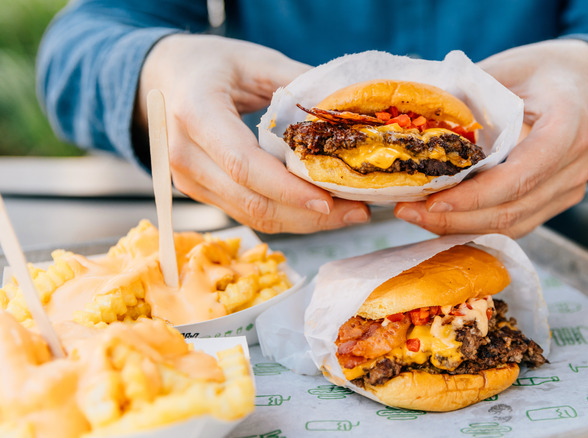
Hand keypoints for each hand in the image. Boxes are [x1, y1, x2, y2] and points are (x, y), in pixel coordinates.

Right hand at [136, 34, 370, 232]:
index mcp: (195, 113)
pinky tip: (320, 209)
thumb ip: (298, 84)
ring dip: (303, 222)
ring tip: (348, 213)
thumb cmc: (211, 64)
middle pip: (251, 201)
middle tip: (357, 212)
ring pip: (251, 215)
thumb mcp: (255, 61)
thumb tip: (346, 113)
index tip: (329, 200)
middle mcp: (183, 154)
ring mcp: (186, 179)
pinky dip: (287, 215)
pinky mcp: (198, 192)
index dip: (287, 189)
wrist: (164, 76)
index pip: (244, 165)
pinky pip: (247, 213)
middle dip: (308, 215)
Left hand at [394, 39, 587, 236]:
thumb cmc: (542, 70)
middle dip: (456, 218)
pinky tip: (443, 219)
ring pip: (513, 225)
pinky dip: (477, 225)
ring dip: (462, 227)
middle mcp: (575, 166)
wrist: (583, 82)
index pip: (520, 175)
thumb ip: (469, 96)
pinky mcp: (558, 200)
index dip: (475, 196)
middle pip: (513, 209)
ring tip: (417, 217)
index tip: (434, 202)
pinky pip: (516, 223)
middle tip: (409, 212)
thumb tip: (418, 125)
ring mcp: (570, 188)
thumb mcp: (506, 68)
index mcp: (568, 126)